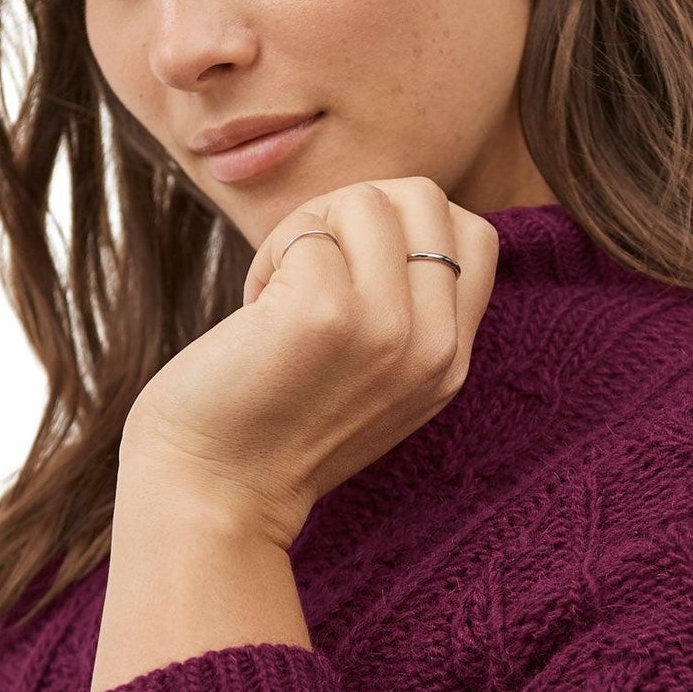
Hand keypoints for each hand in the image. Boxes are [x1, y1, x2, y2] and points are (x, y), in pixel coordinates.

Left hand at [119, 177, 499, 550]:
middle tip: (313, 271)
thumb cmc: (277, 424)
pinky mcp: (324, 314)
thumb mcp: (380, 378)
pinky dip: (270, 255)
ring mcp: (385, 330)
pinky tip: (256, 312)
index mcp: (452, 362)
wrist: (217, 494)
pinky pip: (307, 229)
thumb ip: (410, 310)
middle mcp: (433, 347)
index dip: (408, 224)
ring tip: (281, 294)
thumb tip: (395, 206)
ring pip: (365, 199)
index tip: (356, 270)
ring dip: (309, 230)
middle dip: (357, 214)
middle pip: (424, 198)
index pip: (475, 234)